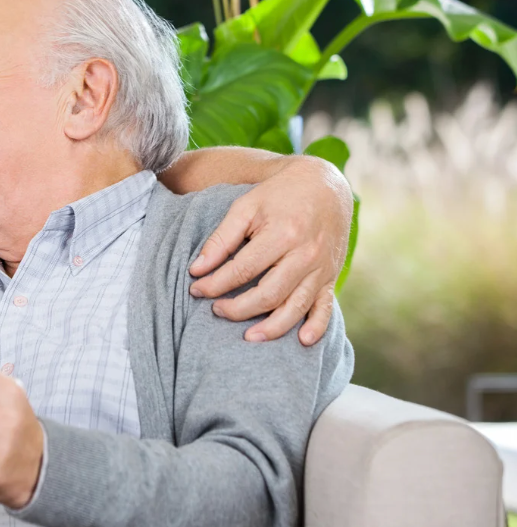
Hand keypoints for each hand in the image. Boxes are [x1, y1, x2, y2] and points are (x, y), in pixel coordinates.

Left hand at [188, 156, 351, 344]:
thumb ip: (221, 238)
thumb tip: (197, 269)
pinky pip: (326, 306)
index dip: (216, 284)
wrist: (324, 185)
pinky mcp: (331, 276)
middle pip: (269, 294)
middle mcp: (305, 254)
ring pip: (295, 306)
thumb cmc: (278, 196)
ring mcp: (321, 268)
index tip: (196, 289)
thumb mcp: (246, 206)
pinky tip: (303, 341)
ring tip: (248, 337)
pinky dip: (317, 326)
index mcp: (282, 234)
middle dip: (238, 308)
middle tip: (216, 311)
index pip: (242, 270)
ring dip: (272, 327)